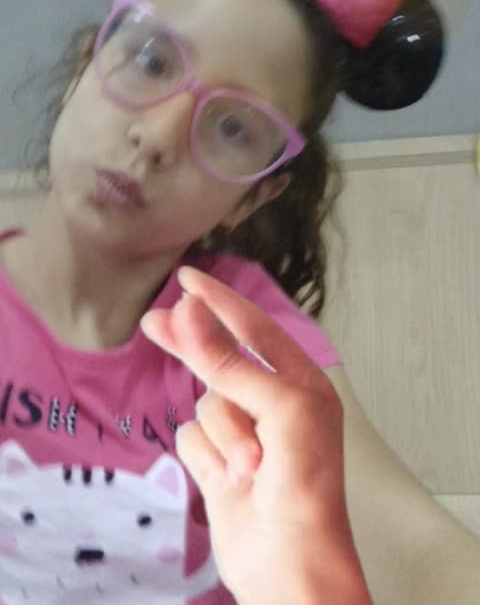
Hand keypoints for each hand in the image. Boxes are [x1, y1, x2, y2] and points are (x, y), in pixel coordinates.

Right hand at [142, 267, 371, 604]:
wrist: (290, 564)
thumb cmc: (305, 483)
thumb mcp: (277, 409)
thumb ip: (228, 360)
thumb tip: (189, 310)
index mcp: (300, 382)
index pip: (253, 327)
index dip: (220, 301)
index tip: (187, 278)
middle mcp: (273, 402)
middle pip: (219, 359)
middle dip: (193, 346)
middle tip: (155, 321)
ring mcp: (244, 433)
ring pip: (205, 404)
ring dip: (223, 434)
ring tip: (250, 466)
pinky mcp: (219, 463)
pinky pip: (192, 438)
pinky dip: (207, 457)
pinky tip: (229, 480)